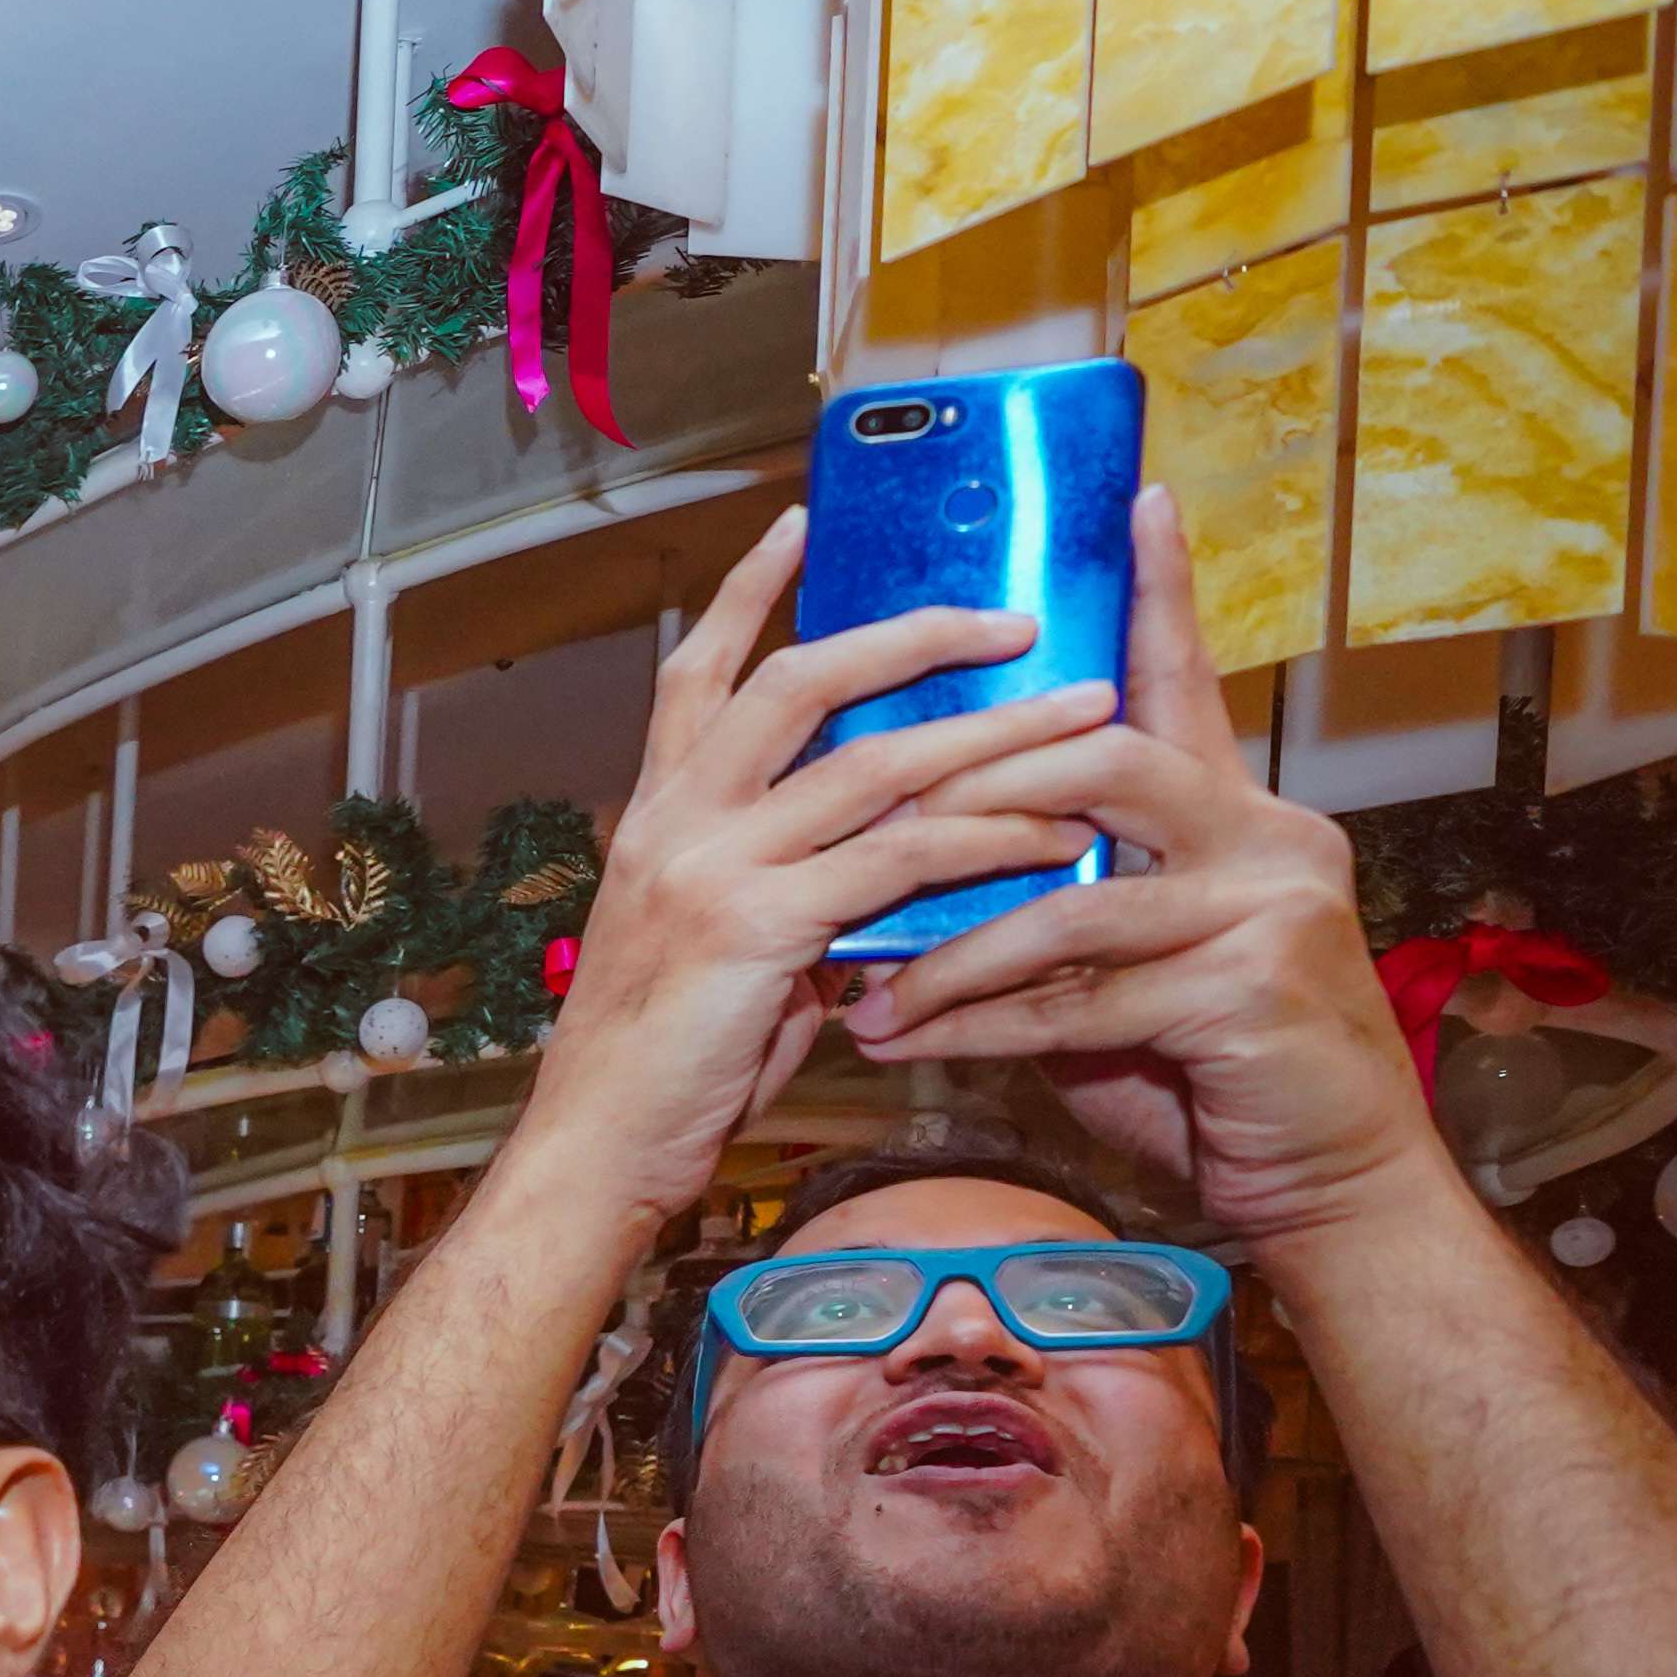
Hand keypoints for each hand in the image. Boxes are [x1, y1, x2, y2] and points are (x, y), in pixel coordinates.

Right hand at [513, 508, 1116, 1230]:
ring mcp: (714, 869)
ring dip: (991, 729)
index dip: (750, 594)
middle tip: (1011, 616)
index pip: (699, 675)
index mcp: (656, 820)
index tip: (800, 523)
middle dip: (912, 635)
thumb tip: (882, 880)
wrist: (594, 1153)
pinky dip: (990, 839)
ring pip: (872, 764)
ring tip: (1082, 708)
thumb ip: (787, 898)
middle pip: (800, 683)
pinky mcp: (760, 929)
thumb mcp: (714, 959)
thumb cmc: (658, 1075)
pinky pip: (900, 861)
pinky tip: (1057, 835)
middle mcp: (677, 823)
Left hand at [845, 490, 1448, 1251]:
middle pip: (1105, 756)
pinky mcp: (1249, 986)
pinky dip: (976, 1021)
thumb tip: (926, 887)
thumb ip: (1053, 913)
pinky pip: (1078, 994)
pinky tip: (902, 1040)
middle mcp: (1266, 833)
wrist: (1324, 1187)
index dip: (1159, 591)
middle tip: (864, 821)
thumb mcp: (1119, 979)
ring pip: (1073, 890)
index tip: (1136, 495)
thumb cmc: (1209, 1080)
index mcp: (1236, 812)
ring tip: (856, 987)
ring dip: (950, 946)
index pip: (1182, 681)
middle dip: (973, 786)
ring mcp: (1266, 904)